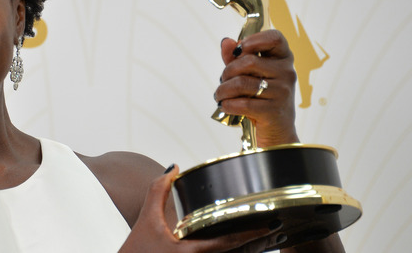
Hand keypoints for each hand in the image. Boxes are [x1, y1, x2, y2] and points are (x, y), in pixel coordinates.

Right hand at [120, 165, 284, 252]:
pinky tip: (245, 248)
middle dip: (258, 243)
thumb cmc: (136, 252)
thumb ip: (158, 191)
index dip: (250, 233)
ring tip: (268, 238)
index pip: (228, 243)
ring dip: (249, 251)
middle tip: (275, 228)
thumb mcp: (147, 219)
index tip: (268, 222)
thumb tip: (173, 168)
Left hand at [215, 30, 298, 146]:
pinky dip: (227, 104)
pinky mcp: (273, 111)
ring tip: (220, 95)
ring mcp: (282, 92)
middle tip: (223, 80)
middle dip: (228, 72)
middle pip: (249, 62)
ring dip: (223, 90)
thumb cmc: (262, 96)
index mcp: (283, 58)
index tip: (240, 49)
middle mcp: (286, 72)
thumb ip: (237, 57)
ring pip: (241, 83)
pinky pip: (242, 103)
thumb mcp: (250, 74)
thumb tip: (226, 42)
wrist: (277, 130)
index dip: (254, 39)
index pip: (275, 37)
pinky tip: (225, 105)